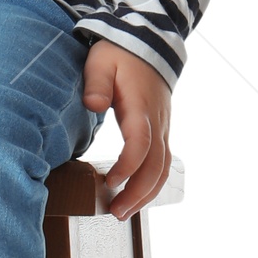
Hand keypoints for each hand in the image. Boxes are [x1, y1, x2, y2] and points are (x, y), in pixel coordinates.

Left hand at [81, 40, 171, 220]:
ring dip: (146, 194)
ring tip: (123, 212)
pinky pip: (162, 163)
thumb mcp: (101, 61)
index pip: (141, 143)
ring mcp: (163, 128)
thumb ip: (97, 83)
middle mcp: (157, 121)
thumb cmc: (119, 54)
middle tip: (115, 212)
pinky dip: (151, 184)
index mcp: (141, 106)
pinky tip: (134, 197)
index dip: (128, 166)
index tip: (109, 182)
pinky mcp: (161, 132)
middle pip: (156, 165)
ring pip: (163, 169)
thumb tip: (94, 104)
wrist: (147, 45)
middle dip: (138, 193)